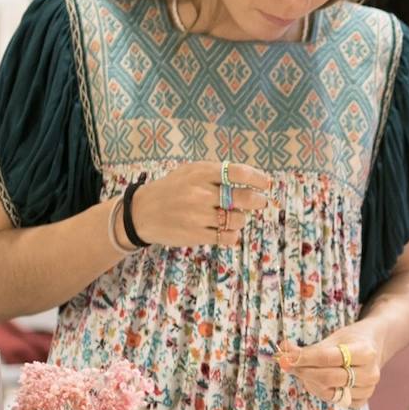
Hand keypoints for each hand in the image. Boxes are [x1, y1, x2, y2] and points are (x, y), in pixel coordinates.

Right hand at [129, 161, 269, 248]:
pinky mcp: (196, 235)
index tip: (266, 183)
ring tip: (232, 216)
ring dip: (240, 219)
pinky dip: (232, 234)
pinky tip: (226, 230)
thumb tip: (251, 178)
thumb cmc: (171, 189)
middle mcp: (201, 193)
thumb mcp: (190, 172)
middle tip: (260, 201)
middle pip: (244, 198)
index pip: (238, 173)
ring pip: (238, 219)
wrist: (142, 212)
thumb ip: (216, 173)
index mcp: (201, 173)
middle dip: (257, 201)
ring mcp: (199, 216)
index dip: (258, 178)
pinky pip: (228, 237)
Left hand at [277, 324, 383, 408]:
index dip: (305, 358)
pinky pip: (336, 401)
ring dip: (311, 383)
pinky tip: (318, 382)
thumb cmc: (350, 341)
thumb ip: (309, 349)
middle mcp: (370, 372)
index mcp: (365, 351)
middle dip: (304, 372)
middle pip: (329, 378)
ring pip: (330, 392)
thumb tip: (282, 350)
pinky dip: (322, 392)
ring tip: (304, 372)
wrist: (374, 347)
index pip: (328, 357)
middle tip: (288, 365)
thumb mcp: (333, 339)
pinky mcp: (363, 400)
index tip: (287, 357)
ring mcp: (368, 389)